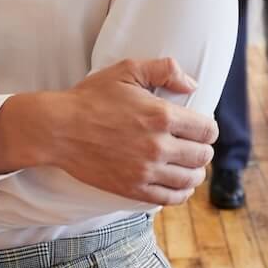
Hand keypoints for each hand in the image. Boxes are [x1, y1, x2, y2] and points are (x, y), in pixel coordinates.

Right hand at [29, 59, 218, 205]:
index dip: (209, 128)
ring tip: (191, 166)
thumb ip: (165, 69)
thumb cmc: (91, 97)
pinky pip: (170, 198)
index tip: (201, 127)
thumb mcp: (128, 70)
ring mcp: (146, 171)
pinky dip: (181, 192)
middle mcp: (158, 146)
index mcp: (162, 116)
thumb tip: (192, 84)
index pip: (207, 130)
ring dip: (196, 172)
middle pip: (202, 155)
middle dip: (203, 149)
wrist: (58, 129)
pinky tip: (179, 185)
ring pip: (190, 179)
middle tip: (195, 145)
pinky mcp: (132, 189)